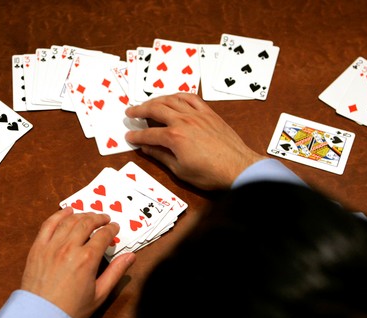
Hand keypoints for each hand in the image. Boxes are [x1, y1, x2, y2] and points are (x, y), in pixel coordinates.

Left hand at [21, 207, 135, 317]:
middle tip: (105, 219)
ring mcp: (51, 246)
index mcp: (87, 259)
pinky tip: (67, 212)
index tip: (115, 228)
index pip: (103, 235)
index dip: (111, 229)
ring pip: (69, 221)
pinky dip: (59, 215)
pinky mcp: (37, 248)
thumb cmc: (73, 310)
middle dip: (99, 218)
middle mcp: (69, 248)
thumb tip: (131, 256)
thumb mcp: (100, 294)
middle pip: (86, 223)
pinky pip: (48, 225)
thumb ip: (116, 272)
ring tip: (89, 216)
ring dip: (82, 215)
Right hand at [125, 93, 264, 189]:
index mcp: (175, 137)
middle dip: (140, 110)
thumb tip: (147, 149)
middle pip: (156, 109)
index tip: (129, 137)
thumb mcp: (180, 170)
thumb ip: (161, 156)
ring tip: (147, 103)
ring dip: (156, 99)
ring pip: (171, 99)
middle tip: (130, 112)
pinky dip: (178, 95)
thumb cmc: (211, 173)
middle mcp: (184, 121)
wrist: (237, 168)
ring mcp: (197, 115)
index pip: (148, 134)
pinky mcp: (208, 113)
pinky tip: (172, 98)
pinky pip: (190, 98)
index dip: (136, 136)